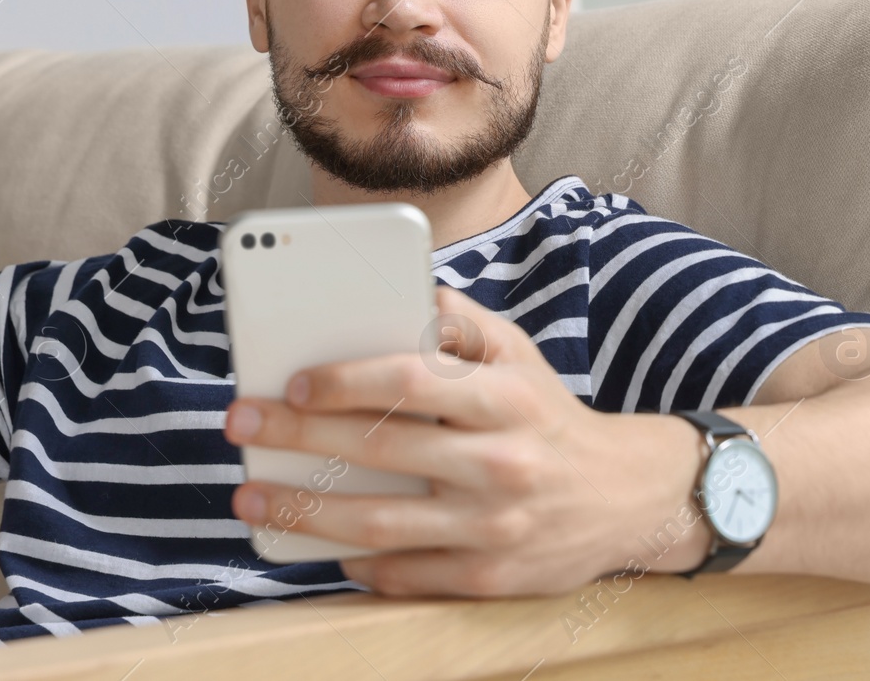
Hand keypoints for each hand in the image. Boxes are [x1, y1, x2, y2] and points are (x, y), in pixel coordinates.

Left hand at [223, 286, 708, 595]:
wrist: (629, 497)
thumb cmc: (551, 417)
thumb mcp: (521, 355)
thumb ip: (463, 324)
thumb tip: (405, 291)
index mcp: (507, 399)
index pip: (414, 382)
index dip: (347, 380)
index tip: (294, 380)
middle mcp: (501, 463)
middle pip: (382, 450)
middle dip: (298, 436)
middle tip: (241, 424)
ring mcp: (494, 527)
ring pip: (381, 523)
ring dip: (304, 510)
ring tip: (251, 497)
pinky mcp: (488, 577)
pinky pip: (405, 573)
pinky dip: (354, 560)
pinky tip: (317, 542)